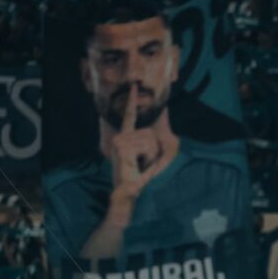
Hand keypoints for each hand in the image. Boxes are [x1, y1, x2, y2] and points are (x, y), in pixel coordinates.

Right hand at [110, 84, 168, 202]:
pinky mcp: (123, 148)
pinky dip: (148, 158)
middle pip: (150, 133)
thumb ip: (148, 145)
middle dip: (153, 150)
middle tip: (142, 163)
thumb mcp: (144, 158)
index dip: (132, 102)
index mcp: (123, 137)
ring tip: (139, 166)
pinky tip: (137, 166)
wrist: (126, 191)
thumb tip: (158, 135)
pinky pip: (147, 147)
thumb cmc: (136, 176)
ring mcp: (120, 142)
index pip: (129, 117)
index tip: (134, 87)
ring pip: (150, 141)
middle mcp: (120, 137)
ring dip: (151, 156)